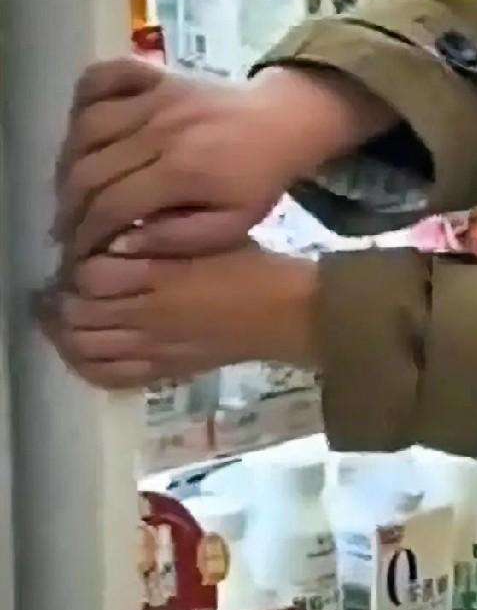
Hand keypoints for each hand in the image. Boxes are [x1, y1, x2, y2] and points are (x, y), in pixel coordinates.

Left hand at [38, 243, 317, 389]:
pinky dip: (83, 362)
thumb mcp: (205, 234)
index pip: (91, 274)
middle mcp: (149, 315)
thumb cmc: (248, 263)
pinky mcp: (161, 370)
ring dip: (64, 329)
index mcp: (161, 275)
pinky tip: (77, 348)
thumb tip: (113, 237)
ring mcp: (152, 348)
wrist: (283, 313)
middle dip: (61, 297)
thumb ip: (158, 236)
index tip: (76, 251)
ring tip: (59, 313)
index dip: (77, 262)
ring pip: (84, 346)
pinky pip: (107, 375)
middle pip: (78, 312)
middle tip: (59, 281)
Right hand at [55, 58, 394, 258]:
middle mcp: (161, 129)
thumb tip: (120, 247)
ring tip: (71, 186)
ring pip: (85, 126)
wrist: (285, 120)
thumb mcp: (232, 225)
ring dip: (66, 159)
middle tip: (66, 226)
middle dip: (68, 206)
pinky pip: (102, 76)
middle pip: (87, 169)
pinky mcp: (155, 73)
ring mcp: (156, 95)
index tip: (75, 252)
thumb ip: (178, 239)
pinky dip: (82, 97)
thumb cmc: (258, 180)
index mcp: (183, 170)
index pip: (110, 206)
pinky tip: (80, 127)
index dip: (84, 234)